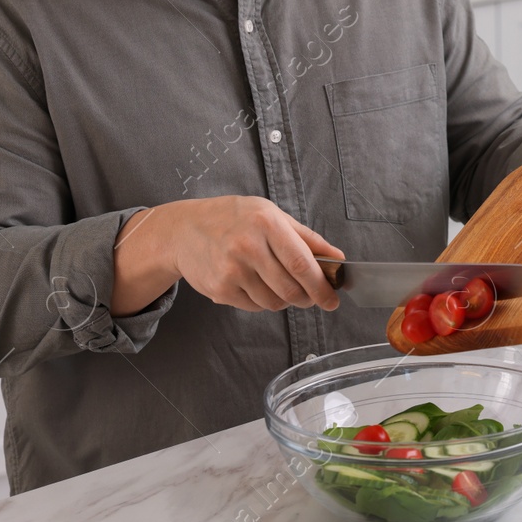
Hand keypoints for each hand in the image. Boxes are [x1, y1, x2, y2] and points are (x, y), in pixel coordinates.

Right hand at [112, 196, 343, 314]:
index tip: (333, 300)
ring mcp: (231, 271)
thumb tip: (338, 258)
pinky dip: (263, 301)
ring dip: (284, 300)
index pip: (302, 265)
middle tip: (312, 298)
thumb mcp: (271, 214)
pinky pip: (254, 307)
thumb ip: (307, 238)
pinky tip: (256, 284)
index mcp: (266, 224)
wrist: (183, 229)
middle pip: (290, 289)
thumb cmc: (233, 218)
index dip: (322, 287)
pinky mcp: (219, 289)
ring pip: (274, 302)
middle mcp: (248, 247)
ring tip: (278, 284)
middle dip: (308, 299)